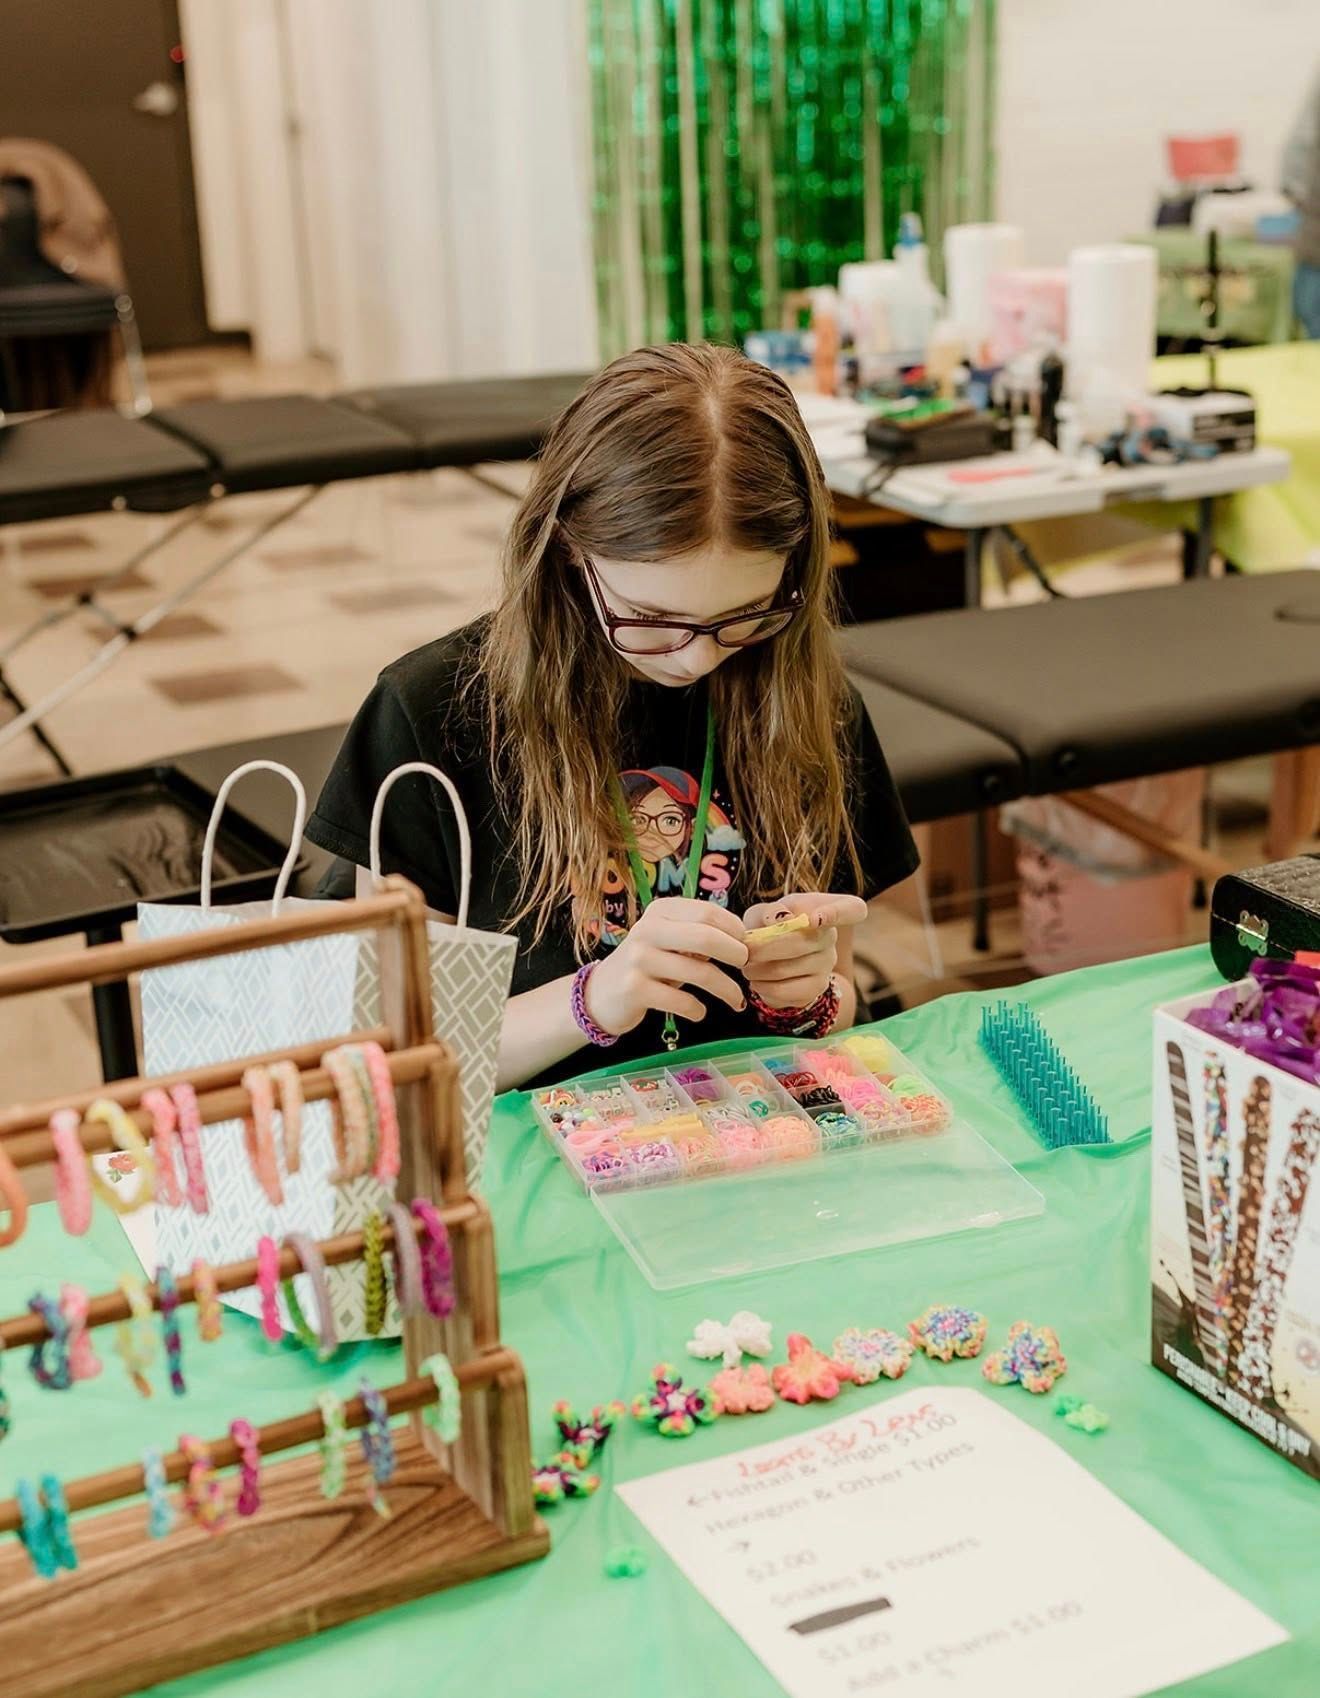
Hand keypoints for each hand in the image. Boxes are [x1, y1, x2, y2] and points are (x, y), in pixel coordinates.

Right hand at [585, 898, 748, 1036]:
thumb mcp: (670, 942)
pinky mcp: (635, 989)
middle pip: (705, 936)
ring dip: (727, 990)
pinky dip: (698, 1010)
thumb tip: (744, 940)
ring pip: (700, 973)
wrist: (602, 994)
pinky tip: (699, 1012)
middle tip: (746, 966)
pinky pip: (683, 1001)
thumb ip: (699, 936)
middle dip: (735, 953)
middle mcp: (648, 930)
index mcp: (660, 911)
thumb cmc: (648, 965)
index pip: (707, 912)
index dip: (734, 929)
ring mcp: (639, 959)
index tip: (745, 944)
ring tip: (737, 1000)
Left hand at [741, 892, 868, 1010]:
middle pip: (801, 943)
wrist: (775, 958)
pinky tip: (757, 981)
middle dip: (764, 948)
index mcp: (826, 908)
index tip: (814, 919)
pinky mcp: (817, 988)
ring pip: (787, 969)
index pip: (852, 909)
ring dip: (758, 970)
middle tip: (745, 952)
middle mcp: (831, 937)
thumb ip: (769, 911)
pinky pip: (787, 991)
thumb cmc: (771, 926)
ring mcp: (827, 965)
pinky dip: (764, 987)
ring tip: (747, 967)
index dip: (837, 913)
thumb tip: (777, 918)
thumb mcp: (765, 912)